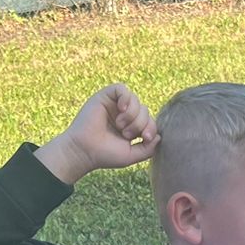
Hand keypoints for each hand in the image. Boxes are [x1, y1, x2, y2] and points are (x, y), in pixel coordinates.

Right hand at [34, 84, 157, 183]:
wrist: (84, 150)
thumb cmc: (105, 154)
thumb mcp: (131, 155)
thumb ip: (148, 149)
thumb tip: (160, 136)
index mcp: (130, 127)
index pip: (149, 120)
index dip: (151, 127)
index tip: (145, 138)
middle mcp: (123, 114)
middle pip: (144, 110)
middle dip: (140, 123)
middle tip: (125, 134)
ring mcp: (114, 105)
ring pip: (135, 99)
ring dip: (132, 114)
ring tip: (120, 125)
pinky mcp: (104, 96)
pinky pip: (121, 88)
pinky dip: (125, 98)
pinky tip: (120, 109)